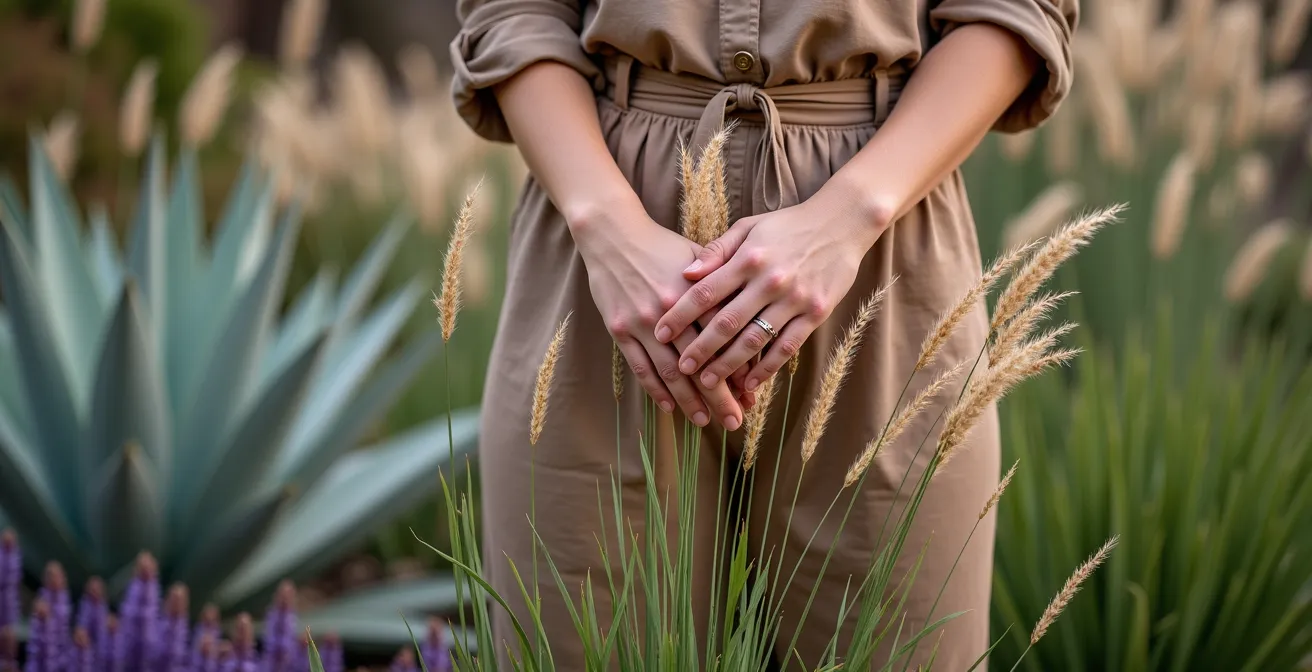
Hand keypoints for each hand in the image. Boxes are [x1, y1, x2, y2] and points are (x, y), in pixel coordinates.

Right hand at [571, 200, 749, 429]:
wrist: (613, 234)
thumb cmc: (662, 246)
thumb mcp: (698, 257)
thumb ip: (724, 285)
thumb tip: (750, 314)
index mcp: (697, 294)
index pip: (723, 341)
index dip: (737, 370)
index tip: (749, 395)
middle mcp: (672, 312)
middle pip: (701, 363)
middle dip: (718, 396)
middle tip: (734, 421)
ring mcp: (643, 322)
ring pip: (671, 371)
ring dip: (689, 400)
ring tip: (704, 421)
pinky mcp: (620, 328)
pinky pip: (640, 366)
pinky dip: (655, 389)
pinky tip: (669, 407)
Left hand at [652, 190, 889, 391]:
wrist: (844, 222)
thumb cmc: (789, 225)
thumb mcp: (750, 227)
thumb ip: (716, 251)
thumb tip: (685, 274)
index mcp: (748, 258)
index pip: (706, 291)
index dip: (680, 314)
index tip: (659, 332)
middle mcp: (769, 281)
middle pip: (726, 322)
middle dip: (699, 348)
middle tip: (679, 368)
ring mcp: (794, 299)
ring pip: (755, 340)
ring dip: (728, 365)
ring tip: (707, 383)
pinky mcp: (815, 313)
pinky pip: (787, 346)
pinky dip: (767, 368)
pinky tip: (750, 384)